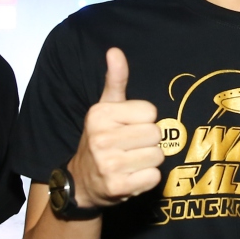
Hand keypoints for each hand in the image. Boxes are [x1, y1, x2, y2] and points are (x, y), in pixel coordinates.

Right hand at [68, 48, 163, 208]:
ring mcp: (109, 165)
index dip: (144, 121)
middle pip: (156, 134)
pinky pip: (154, 177)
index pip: (151, 112)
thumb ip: (114, 80)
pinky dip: (147, 179)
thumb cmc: (100, 139)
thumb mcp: (104, 108)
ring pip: (158, 156)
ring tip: (130, 162)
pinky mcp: (118, 187)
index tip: (127, 128)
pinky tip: (131, 176)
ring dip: (148, 161)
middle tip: (129, 147)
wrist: (82, 182)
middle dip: (148, 142)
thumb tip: (115, 51)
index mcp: (100, 115)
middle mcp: (101, 139)